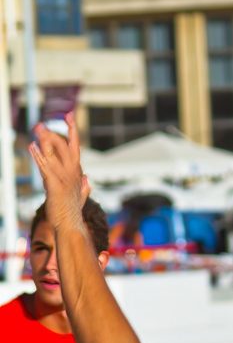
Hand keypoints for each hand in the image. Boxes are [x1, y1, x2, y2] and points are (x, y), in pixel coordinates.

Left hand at [29, 113, 90, 230]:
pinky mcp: (56, 186)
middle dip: (53, 134)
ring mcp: (65, 179)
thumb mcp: (80, 197)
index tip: (68, 115)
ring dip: (44, 141)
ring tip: (36, 129)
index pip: (75, 148)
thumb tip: (89, 180)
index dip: (72, 130)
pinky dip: (39, 157)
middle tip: (39, 124)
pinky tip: (32, 147)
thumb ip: (85, 188)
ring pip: (54, 155)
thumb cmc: (72, 213)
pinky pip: (46, 168)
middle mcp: (72, 173)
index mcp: (77, 173)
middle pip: (64, 147)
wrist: (71, 227)